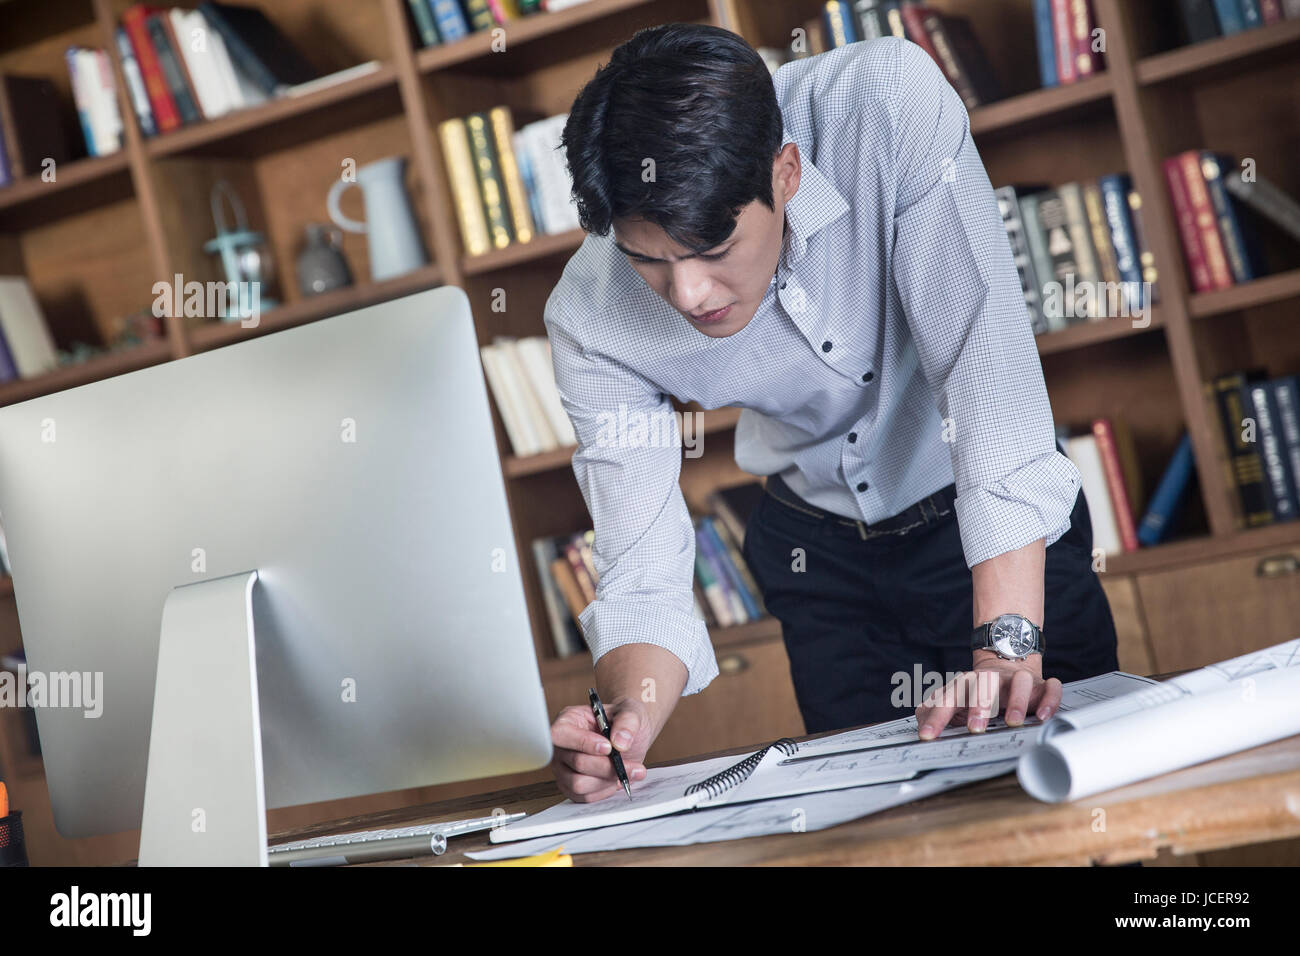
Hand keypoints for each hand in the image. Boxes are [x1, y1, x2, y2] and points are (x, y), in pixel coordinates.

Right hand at [549, 695, 651, 802]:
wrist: (629, 738)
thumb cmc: (624, 721)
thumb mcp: (631, 712)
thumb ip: (627, 722)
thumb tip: (619, 742)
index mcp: (568, 721)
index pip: (561, 734)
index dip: (583, 743)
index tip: (609, 747)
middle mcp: (561, 746)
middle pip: (576, 763)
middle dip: (607, 766)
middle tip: (632, 765)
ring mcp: (564, 768)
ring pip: (578, 784)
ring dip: (607, 780)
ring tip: (625, 772)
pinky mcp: (571, 786)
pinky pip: (584, 797)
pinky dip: (604, 791)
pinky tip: (616, 780)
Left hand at [915, 651, 1061, 739]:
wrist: (1007, 662)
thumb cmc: (979, 689)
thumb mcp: (956, 699)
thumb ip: (935, 711)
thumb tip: (920, 723)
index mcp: (966, 684)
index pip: (947, 698)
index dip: (936, 717)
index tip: (928, 736)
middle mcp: (991, 678)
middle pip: (984, 684)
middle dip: (979, 705)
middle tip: (975, 728)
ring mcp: (1017, 679)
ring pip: (1018, 682)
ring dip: (1015, 701)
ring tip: (1012, 721)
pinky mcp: (1041, 684)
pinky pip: (1049, 687)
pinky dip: (1048, 699)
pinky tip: (1041, 716)